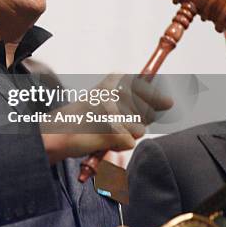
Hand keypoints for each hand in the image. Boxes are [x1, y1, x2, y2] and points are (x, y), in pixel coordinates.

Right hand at [41, 74, 172, 164]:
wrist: (56, 133)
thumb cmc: (83, 118)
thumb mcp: (108, 99)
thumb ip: (137, 99)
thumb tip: (169, 102)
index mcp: (113, 80)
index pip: (146, 87)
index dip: (154, 98)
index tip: (163, 103)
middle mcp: (114, 92)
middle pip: (146, 111)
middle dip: (137, 121)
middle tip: (116, 121)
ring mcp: (113, 112)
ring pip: (140, 129)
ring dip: (126, 134)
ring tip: (105, 130)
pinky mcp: (112, 131)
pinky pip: (130, 143)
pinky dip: (118, 146)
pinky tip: (102, 139)